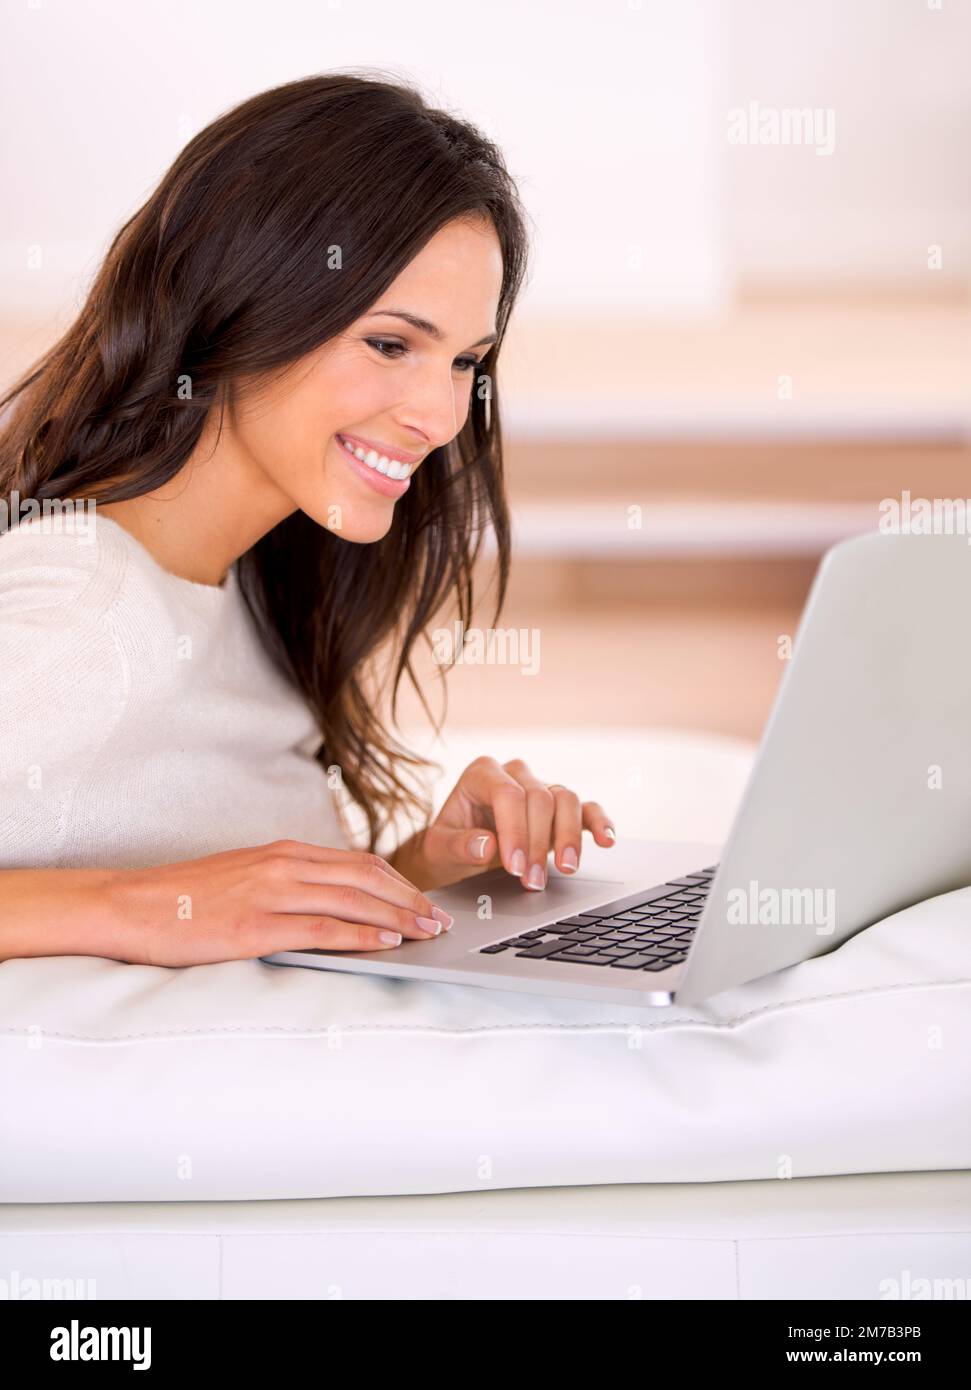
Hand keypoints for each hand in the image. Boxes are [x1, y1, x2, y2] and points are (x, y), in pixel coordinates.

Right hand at [100, 840, 454, 966]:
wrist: (131, 905)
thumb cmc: (185, 898)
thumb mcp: (245, 878)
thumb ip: (286, 885)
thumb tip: (328, 904)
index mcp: (283, 853)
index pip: (358, 862)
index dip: (398, 881)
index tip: (425, 900)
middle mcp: (283, 865)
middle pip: (365, 877)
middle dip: (410, 898)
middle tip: (440, 919)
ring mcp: (270, 894)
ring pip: (352, 899)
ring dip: (397, 916)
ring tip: (426, 932)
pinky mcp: (256, 926)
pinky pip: (320, 927)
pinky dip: (360, 934)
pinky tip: (385, 942)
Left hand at [392, 757, 615, 891]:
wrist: (459, 853)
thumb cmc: (449, 846)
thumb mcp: (440, 849)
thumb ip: (459, 845)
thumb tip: (486, 846)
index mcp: (482, 774)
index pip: (508, 793)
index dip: (515, 830)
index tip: (514, 866)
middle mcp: (514, 774)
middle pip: (539, 798)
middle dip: (538, 842)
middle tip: (533, 880)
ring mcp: (540, 788)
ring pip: (566, 799)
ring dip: (568, 837)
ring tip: (565, 869)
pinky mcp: (560, 808)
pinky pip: (586, 808)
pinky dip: (598, 822)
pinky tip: (606, 840)